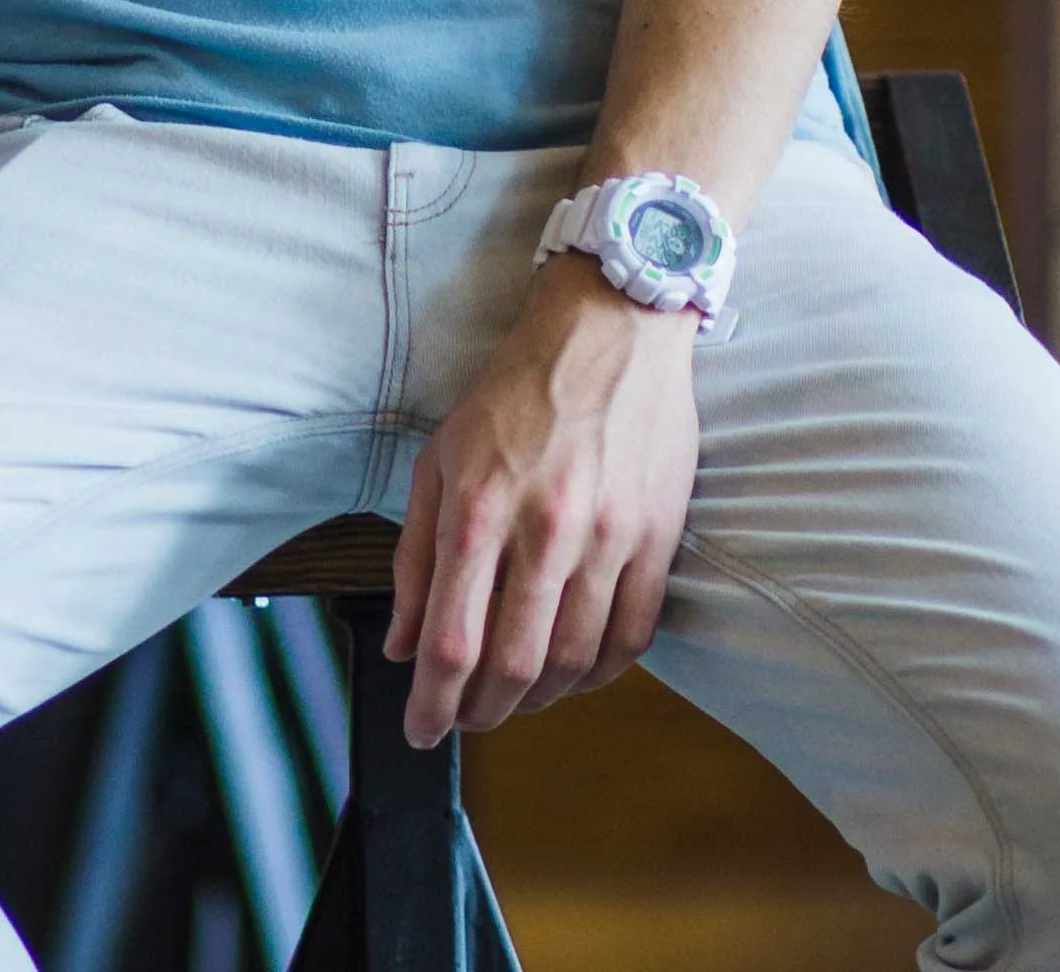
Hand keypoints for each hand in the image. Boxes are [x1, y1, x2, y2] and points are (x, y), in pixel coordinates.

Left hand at [387, 262, 700, 747]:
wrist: (610, 326)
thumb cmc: (516, 389)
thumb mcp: (441, 457)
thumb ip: (416, 555)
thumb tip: (402, 645)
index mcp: (481, 508)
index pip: (451, 641)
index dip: (433, 703)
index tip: (420, 732)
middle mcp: (546, 530)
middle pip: (514, 666)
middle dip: (483, 714)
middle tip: (467, 722)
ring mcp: (609, 536)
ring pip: (575, 662)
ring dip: (540, 699)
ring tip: (516, 699)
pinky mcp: (657, 536)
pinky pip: (634, 635)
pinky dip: (603, 673)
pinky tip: (577, 673)